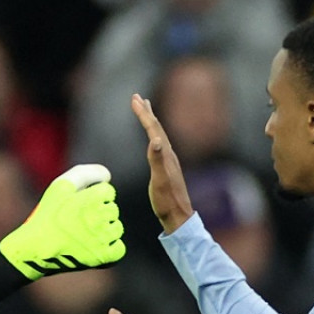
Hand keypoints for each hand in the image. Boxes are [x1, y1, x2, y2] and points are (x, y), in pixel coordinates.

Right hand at [0, 164, 124, 279]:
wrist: (35, 248)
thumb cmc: (47, 214)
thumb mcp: (61, 186)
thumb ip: (86, 173)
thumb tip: (107, 177)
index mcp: (92, 198)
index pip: (108, 191)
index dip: (93, 196)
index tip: (79, 205)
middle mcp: (100, 218)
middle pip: (113, 209)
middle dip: (99, 212)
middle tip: (78, 221)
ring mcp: (102, 239)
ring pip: (117, 228)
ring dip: (105, 229)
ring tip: (85, 233)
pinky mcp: (102, 257)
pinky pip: (119, 249)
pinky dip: (110, 247)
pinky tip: (96, 245)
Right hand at [131, 94, 192, 234]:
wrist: (179, 216)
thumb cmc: (167, 201)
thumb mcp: (160, 180)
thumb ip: (157, 160)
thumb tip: (156, 140)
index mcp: (166, 154)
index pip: (153, 129)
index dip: (143, 114)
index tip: (134, 99)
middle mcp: (169, 154)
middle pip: (156, 128)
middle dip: (146, 112)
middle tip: (137, 97)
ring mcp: (168, 161)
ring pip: (158, 135)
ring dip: (150, 122)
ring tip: (145, 111)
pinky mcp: (166, 169)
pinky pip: (159, 145)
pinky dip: (153, 136)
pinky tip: (153, 140)